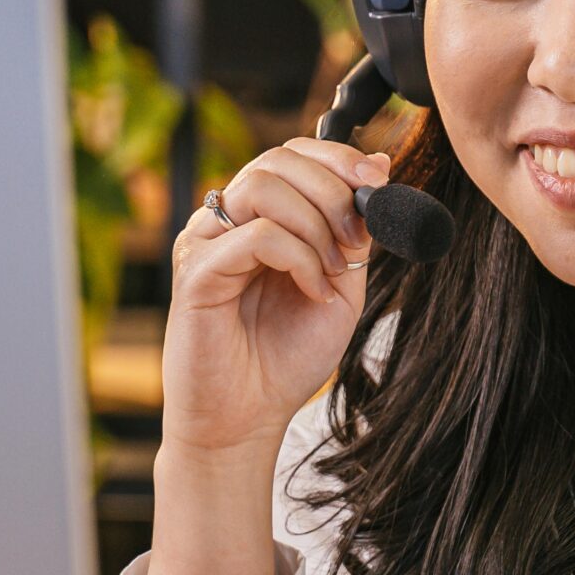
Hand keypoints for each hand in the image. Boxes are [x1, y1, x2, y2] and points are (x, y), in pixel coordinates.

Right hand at [161, 136, 391, 460]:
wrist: (247, 420)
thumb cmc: (285, 357)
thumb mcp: (339, 285)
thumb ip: (354, 231)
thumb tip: (378, 166)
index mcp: (256, 218)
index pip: (290, 155)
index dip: (336, 156)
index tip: (377, 181)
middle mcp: (225, 222)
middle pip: (277, 160)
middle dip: (333, 189)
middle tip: (357, 238)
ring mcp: (205, 243)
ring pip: (264, 187)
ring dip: (317, 223)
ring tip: (332, 273)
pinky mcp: (197, 272)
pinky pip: (256, 236)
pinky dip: (299, 258)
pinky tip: (313, 292)